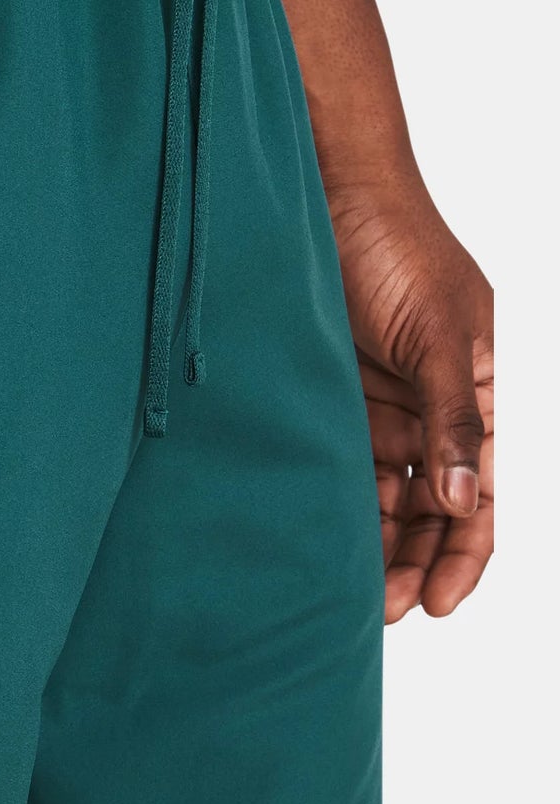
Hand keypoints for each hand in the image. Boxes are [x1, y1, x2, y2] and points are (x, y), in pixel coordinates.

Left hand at [328, 173, 492, 622]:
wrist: (325, 193)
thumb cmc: (399, 247)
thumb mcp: (437, 333)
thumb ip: (454, 417)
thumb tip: (467, 501)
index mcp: (481, 393)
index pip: (485, 494)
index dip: (467, 553)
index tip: (439, 606)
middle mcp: (433, 409)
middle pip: (432, 507)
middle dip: (413, 560)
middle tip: (379, 610)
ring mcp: (381, 405)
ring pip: (383, 494)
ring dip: (371, 541)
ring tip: (343, 587)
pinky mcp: (330, 396)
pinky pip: (338, 463)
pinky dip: (334, 501)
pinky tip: (317, 535)